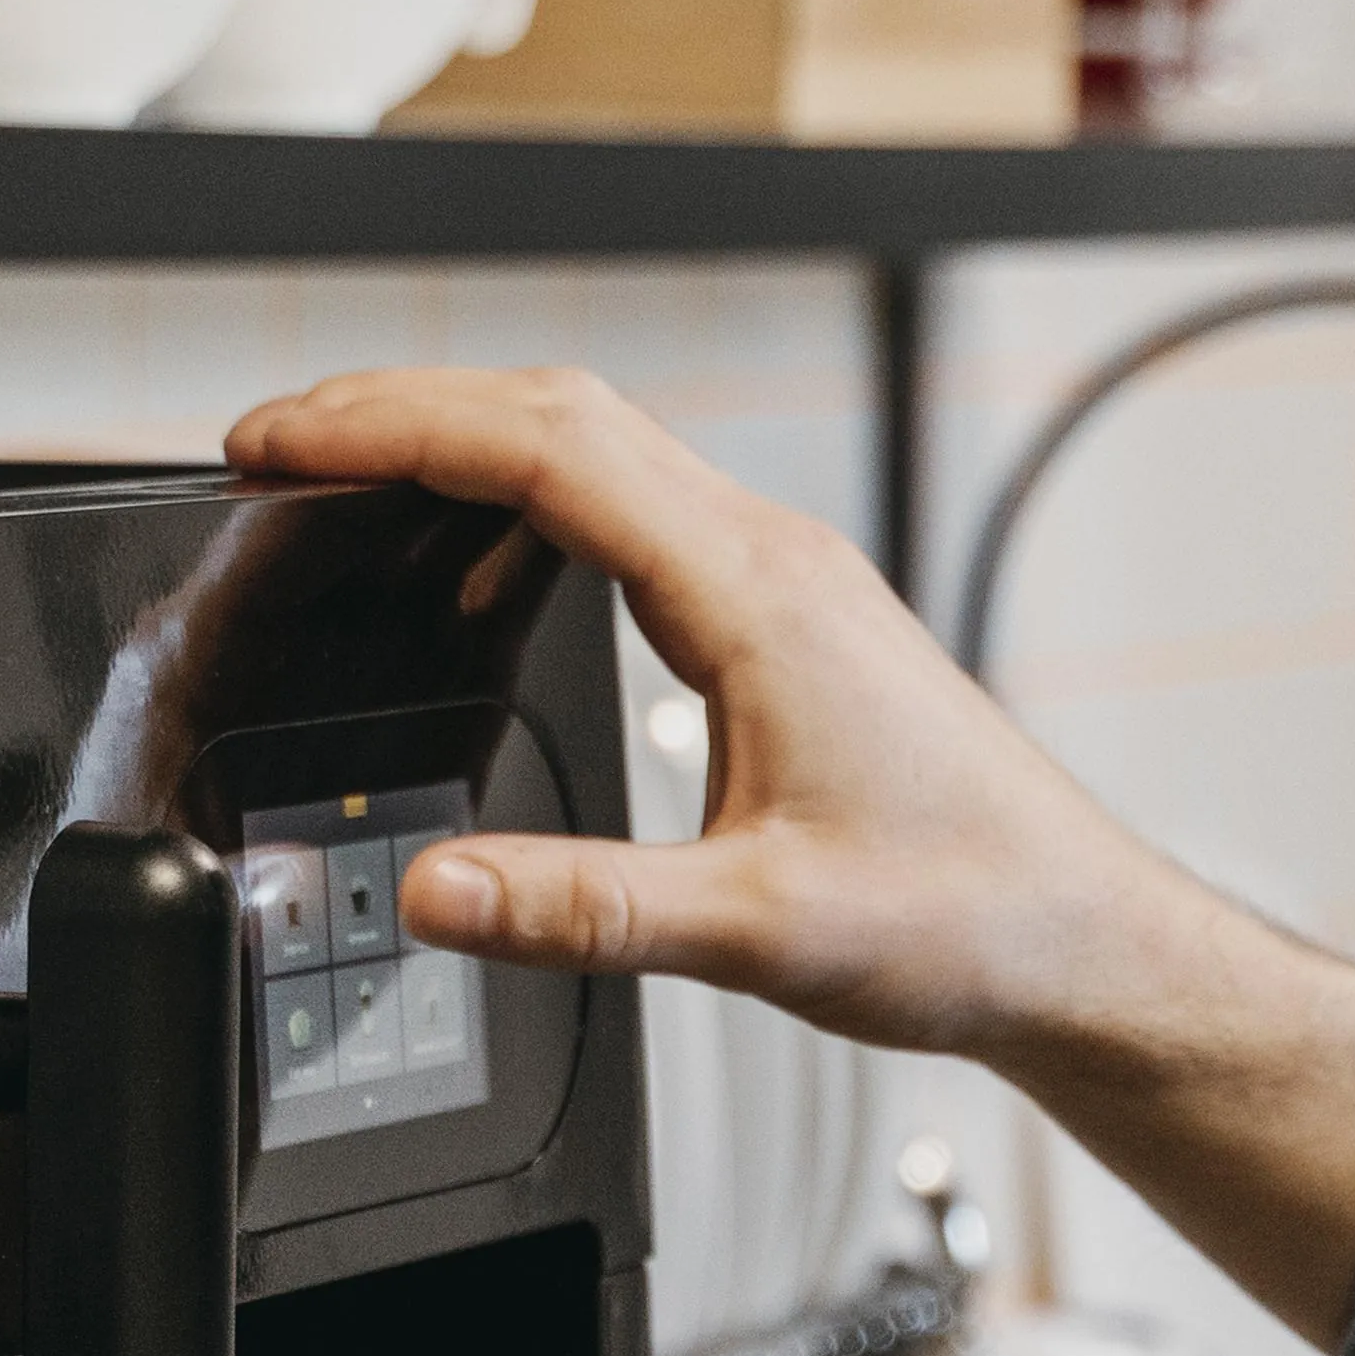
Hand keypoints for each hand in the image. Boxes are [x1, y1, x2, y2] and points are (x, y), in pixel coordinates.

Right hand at [222, 367, 1354, 1340]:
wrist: (1082, 942)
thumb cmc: (966, 921)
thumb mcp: (756, 931)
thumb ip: (582, 912)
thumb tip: (434, 892)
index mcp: (759, 594)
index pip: (546, 448)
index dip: (394, 427)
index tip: (279, 443)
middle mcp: (773, 558)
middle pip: (559, 416)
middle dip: (400, 413)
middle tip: (271, 450)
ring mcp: (783, 579)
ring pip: (599, 454)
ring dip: (465, 454)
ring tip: (347, 496)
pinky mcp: (786, 619)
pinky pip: (636, 518)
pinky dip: (533, 517)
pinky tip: (482, 580)